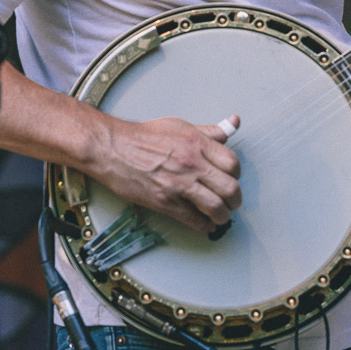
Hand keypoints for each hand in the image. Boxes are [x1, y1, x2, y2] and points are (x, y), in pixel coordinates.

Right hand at [98, 112, 241, 233]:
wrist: (113, 148)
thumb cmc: (144, 136)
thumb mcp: (181, 125)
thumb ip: (210, 130)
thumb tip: (235, 123)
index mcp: (198, 143)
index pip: (233, 163)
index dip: (237, 174)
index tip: (232, 179)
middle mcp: (192, 164)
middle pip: (230, 188)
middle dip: (235, 200)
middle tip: (232, 203)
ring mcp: (178, 184)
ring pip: (215, 207)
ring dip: (223, 216)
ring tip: (221, 216)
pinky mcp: (164, 202)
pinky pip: (193, 220)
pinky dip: (203, 226)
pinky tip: (204, 224)